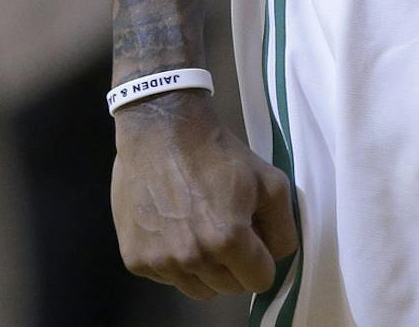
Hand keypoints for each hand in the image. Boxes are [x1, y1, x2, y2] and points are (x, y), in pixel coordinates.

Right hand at [112, 91, 296, 298]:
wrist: (161, 129)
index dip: (261, 259)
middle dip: (235, 264)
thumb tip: (277, 257)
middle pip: (229, 288)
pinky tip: (173, 227)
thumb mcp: (270, 180)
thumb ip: (284, 227)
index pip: (260, 281)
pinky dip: (173, 260)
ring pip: (198, 289)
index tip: (253, 238)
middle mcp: (192, 257)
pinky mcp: (135, 259)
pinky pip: (167, 277)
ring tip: (198, 229)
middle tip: (225, 228)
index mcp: (228, 240)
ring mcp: (161, 261)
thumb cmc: (217, 151)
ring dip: (204, 268)